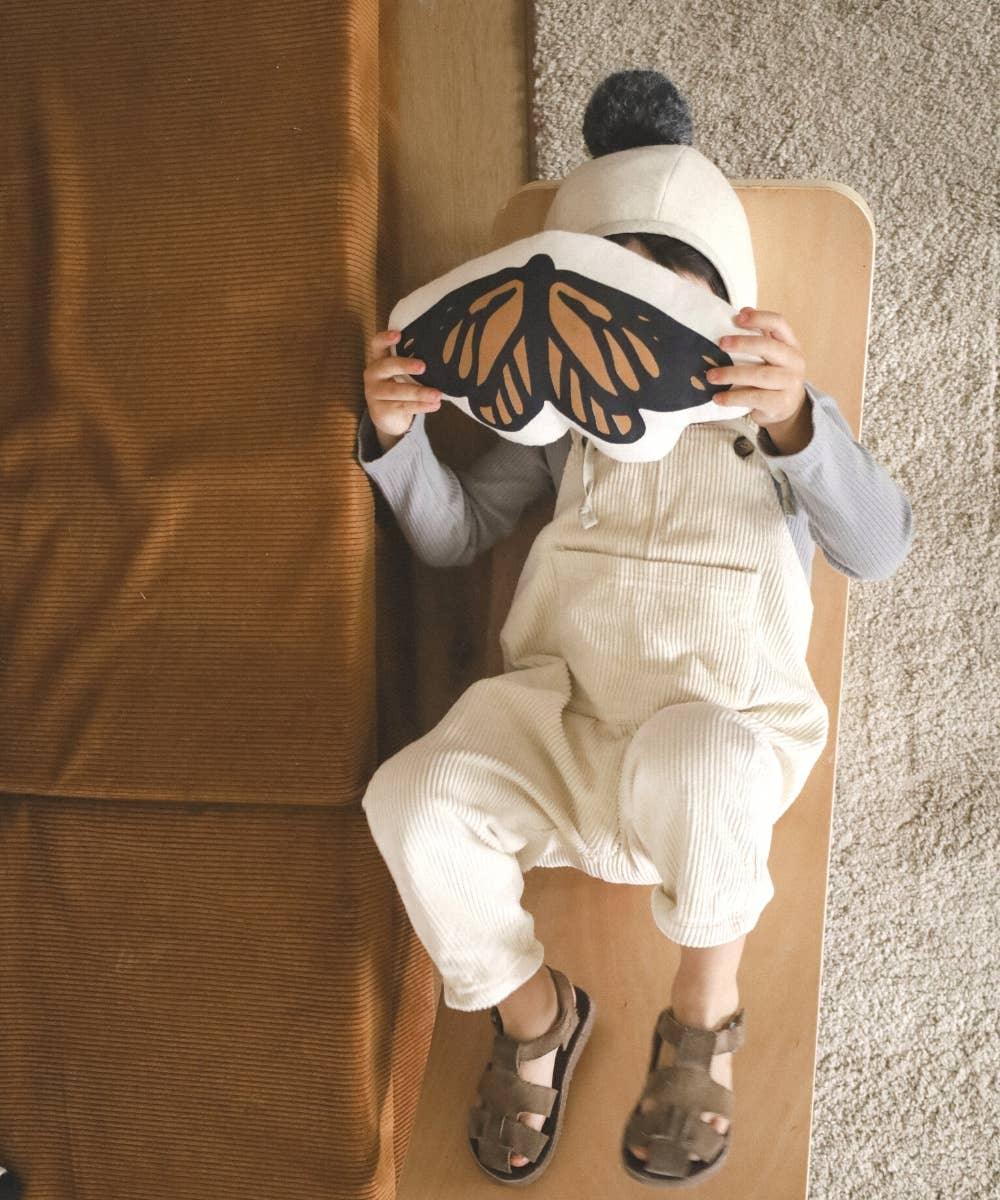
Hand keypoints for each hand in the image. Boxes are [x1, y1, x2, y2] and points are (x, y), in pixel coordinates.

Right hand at [364, 329, 443, 446]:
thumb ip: (413, 363)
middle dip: (405, 365)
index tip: (398, 334)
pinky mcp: (380, 410)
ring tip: (437, 394)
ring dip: (419, 393)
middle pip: (387, 366)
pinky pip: (403, 407)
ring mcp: (374, 393)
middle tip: (423, 366)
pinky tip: (434, 405)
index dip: (385, 339)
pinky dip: (421, 406)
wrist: (387, 416)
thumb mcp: (402, 373)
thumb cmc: (399, 386)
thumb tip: (443, 356)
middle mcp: (373, 374)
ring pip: (397, 391)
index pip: (377, 345)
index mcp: (379, 360)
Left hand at [708, 308, 811, 450]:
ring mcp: (790, 384)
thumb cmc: (772, 375)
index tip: (738, 317)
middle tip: (720, 344)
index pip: (779, 323)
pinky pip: (754, 398)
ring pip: (760, 375)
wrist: (786, 408)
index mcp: (791, 344)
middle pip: (769, 347)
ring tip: (711, 376)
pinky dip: (733, 397)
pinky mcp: (780, 403)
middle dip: (743, 343)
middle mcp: (794, 362)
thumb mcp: (770, 355)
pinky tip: (718, 397)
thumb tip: (742, 311)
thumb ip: (759, 335)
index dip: (759, 318)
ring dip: (732, 374)